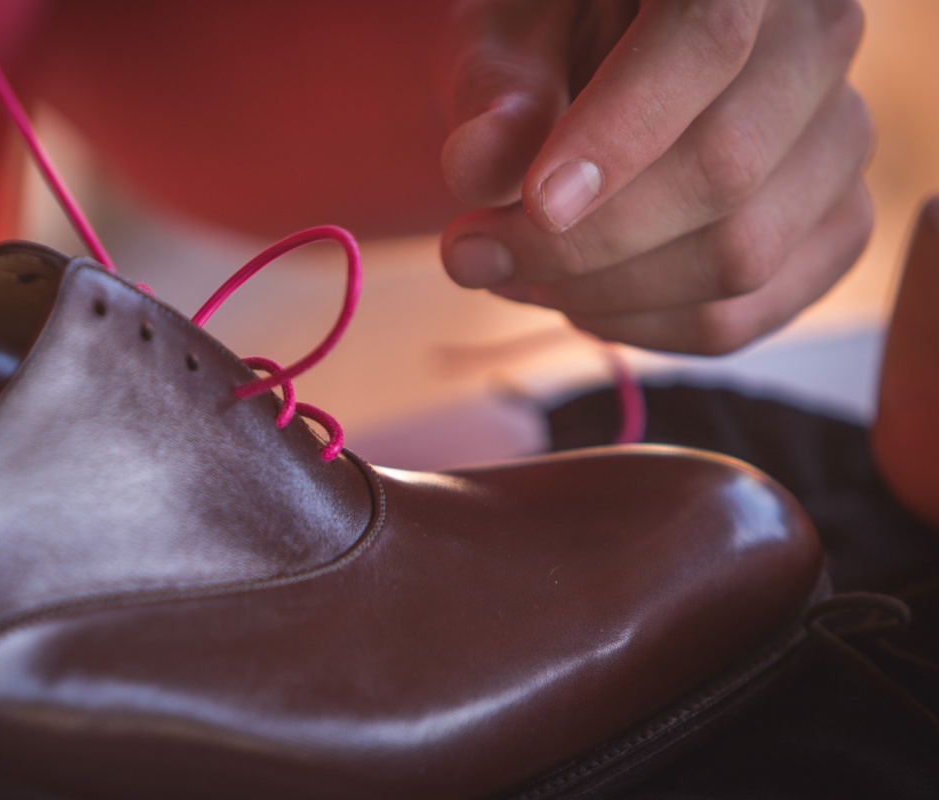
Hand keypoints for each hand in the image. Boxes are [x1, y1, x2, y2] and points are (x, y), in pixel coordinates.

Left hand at [438, 0, 872, 353]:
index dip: (620, 133)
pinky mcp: (835, 224)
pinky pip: (744, 315)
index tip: (536, 204)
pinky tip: (579, 299)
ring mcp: (841, 138)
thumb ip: (496, 98)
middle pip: (726, 170)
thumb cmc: (550, 47)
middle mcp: (817, 39)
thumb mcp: (503, 43)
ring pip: (739, 258)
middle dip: (582, 243)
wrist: (602, 79)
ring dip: (602, 293)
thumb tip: (478, 167)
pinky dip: (643, 328)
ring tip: (518, 272)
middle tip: (474, 255)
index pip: (705, 41)